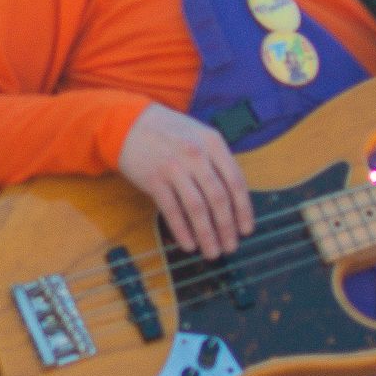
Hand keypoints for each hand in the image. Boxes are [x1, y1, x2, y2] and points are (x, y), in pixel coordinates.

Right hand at [117, 103, 254, 260]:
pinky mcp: (153, 179)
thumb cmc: (168, 132)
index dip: (243, 210)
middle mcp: (195, 155)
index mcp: (213, 144)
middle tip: (231, 247)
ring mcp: (174, 167)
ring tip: (212, 252)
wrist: (129, 122)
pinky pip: (171, 210)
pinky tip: (189, 244)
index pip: (236, 182)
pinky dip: (182, 230)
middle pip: (218, 199)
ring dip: (207, 235)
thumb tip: (233, 200)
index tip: (246, 230)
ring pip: (197, 208)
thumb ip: (217, 161)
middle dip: (227, 228)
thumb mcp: (199, 136)